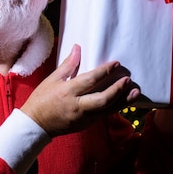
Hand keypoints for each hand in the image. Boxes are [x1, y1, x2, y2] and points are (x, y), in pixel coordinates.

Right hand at [20, 44, 139, 136]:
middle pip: (102, 99)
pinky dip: (115, 107)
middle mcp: (77, 106)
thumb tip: (77, 48)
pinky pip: (103, 115)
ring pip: (107, 110)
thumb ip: (68, 65)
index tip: (116, 64)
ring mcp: (83, 118)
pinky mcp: (86, 124)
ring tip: (136, 93)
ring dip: (123, 101)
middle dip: (117, 89)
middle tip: (128, 79)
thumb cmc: (42, 100)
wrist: (36, 125)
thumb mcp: (52, 80)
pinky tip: (124, 101)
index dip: (104, 72)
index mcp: (68, 92)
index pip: (90, 80)